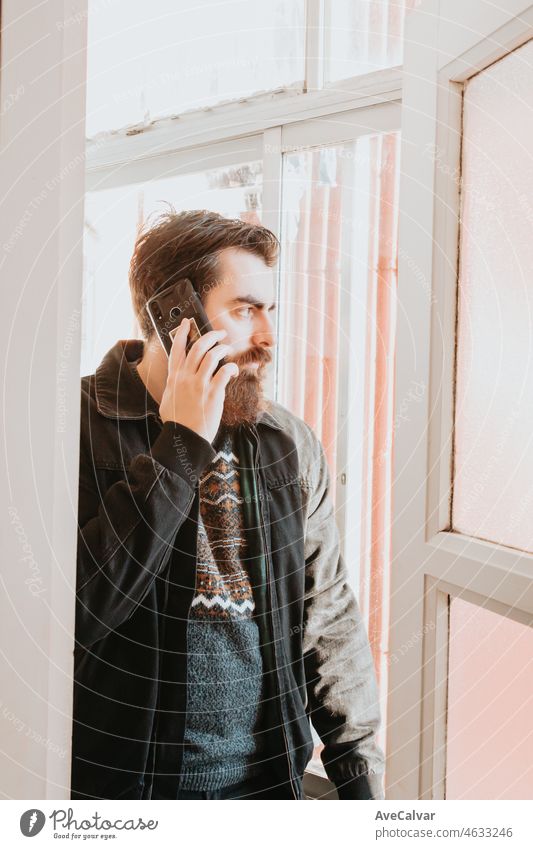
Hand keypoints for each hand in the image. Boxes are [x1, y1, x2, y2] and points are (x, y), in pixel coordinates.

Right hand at [159, 317, 238, 442]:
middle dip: (210, 336)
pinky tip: (233, 370)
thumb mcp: (168, 399)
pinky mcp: (213, 393)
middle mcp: (186, 378)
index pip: (177, 349)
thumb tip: (175, 379)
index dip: (181, 333)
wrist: (184, 437)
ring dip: (222, 349)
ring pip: (212, 356)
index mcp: (174, 378)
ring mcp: (199, 385)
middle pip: (198, 347)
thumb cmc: (176, 422)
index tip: (186, 322)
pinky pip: (224, 372)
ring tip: (227, 349)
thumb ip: (173, 386)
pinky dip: (230, 367)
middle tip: (219, 333)